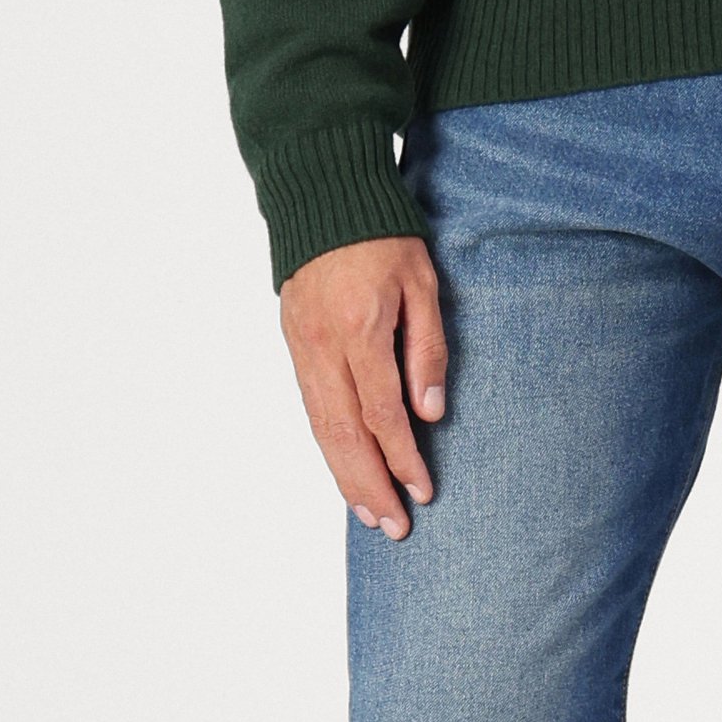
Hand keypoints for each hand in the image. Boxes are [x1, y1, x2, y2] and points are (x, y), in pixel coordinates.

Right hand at [280, 235, 446, 540]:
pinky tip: (344, 468)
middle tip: (394, 526)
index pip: (383, 413)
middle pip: (345, 435)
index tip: (424, 490)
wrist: (322, 195)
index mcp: (361, 329)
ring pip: (321, 429)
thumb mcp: (423, 280)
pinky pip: (310, 408)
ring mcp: (302, 348)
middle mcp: (324, 346)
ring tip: (369, 514)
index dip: (403, 458)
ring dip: (345, 476)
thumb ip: (428, 348)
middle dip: (370, 486)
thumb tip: (429, 413)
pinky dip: (327, 446)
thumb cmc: (383, 233)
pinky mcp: (292, 345)